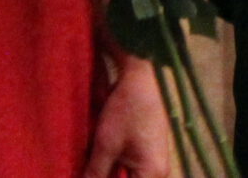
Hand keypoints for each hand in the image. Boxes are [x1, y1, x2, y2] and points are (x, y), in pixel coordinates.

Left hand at [83, 60, 173, 177]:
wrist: (140, 79)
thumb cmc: (125, 110)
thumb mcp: (105, 145)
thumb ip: (95, 174)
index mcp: (152, 174)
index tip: (88, 176)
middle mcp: (158, 172)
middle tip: (89, 171)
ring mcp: (155, 162)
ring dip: (111, 175)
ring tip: (93, 166)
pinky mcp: (150, 153)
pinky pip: (133, 171)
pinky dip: (116, 170)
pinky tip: (101, 164)